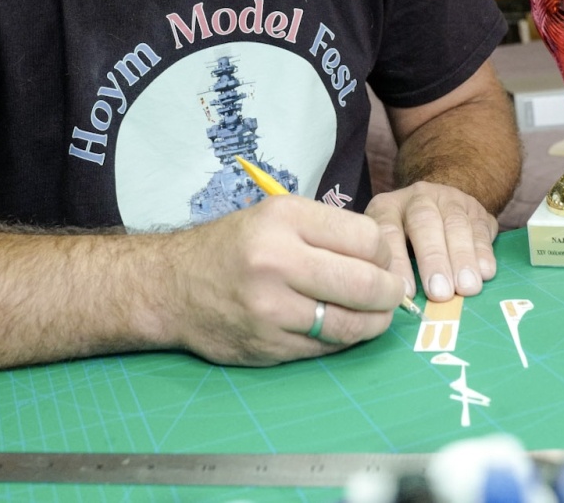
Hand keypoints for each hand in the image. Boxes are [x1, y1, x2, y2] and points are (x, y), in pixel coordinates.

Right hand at [163, 195, 404, 365]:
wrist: (171, 286)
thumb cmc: (232, 247)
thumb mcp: (275, 216)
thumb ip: (326, 231)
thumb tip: (384, 258)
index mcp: (284, 218)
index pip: (366, 238)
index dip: (383, 253)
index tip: (381, 260)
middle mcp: (277, 260)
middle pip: (366, 284)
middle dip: (389, 292)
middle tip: (391, 293)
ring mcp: (271, 308)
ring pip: (351, 323)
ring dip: (374, 322)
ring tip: (375, 315)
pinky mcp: (268, 345)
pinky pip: (326, 347)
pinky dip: (344, 340)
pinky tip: (342, 328)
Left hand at [365, 181, 497, 302]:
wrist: (435, 207)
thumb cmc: (404, 241)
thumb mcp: (388, 248)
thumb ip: (391, 269)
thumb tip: (399, 303)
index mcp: (387, 207)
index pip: (389, 231)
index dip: (399, 262)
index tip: (407, 293)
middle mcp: (417, 197)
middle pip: (424, 222)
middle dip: (434, 259)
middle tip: (440, 292)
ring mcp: (449, 199)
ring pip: (456, 223)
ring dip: (462, 258)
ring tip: (467, 287)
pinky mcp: (476, 208)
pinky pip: (481, 227)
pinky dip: (484, 251)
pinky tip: (486, 272)